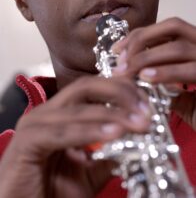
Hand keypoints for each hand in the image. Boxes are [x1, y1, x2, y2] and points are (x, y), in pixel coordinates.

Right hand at [0, 76, 149, 197]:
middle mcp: (48, 112)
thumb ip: (109, 154)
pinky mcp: (26, 142)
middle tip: (146, 110)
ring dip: (112, 114)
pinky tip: (112, 134)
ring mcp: (36, 124)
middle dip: (120, 94)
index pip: (94, 87)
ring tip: (139, 123)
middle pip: (87, 87)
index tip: (147, 101)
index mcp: (62, 113)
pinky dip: (89, 132)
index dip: (122, 89)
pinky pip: (62, 133)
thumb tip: (135, 142)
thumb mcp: (89, 172)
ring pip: (78, 107)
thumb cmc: (51, 192)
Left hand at [113, 17, 195, 128]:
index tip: (117, 49)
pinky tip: (146, 78)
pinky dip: (165, 72)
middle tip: (120, 60)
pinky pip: (190, 69)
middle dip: (141, 40)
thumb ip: (162, 79)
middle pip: (173, 27)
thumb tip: (131, 73)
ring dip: (147, 57)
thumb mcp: (178, 92)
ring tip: (126, 72)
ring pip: (178, 48)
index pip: (165, 28)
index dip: (139, 34)